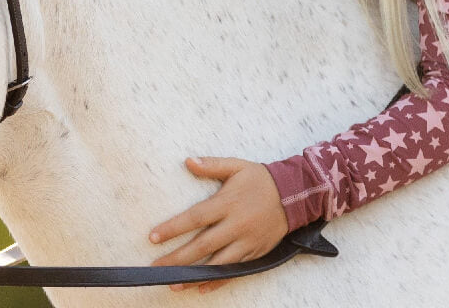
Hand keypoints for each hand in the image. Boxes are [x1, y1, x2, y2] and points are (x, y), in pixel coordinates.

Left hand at [150, 156, 288, 294]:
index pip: (195, 217)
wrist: (295, 194)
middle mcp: (236, 224)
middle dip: (177, 258)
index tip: (153, 237)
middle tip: (155, 267)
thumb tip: (188, 161)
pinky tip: (201, 287)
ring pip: (216, 264)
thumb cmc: (261, 179)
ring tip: (173, 283)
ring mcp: (246, 241)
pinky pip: (233, 271)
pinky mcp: (255, 253)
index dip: (173, 228)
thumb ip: (212, 165)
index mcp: (228, 202)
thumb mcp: (237, 166)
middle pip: (202, 246)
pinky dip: (217, 281)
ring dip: (193, 275)